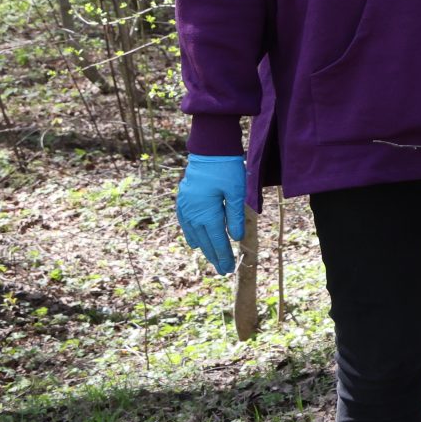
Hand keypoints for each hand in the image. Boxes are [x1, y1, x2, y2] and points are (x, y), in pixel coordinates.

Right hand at [176, 154, 247, 274]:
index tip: (228, 269)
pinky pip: (186, 224)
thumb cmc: (226, 169)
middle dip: (215, 257)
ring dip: (204, 248)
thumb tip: (236, 238)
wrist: (208, 151)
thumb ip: (236, 216)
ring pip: (195, 234)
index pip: (218, 241)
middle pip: (206, 241)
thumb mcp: (236, 192)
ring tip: (212, 259)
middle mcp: (194, 214)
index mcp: (208, 213)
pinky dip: (192, 235)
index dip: (223, 256)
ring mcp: (186, 208)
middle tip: (223, 270)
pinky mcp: (183, 202)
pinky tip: (195, 243)